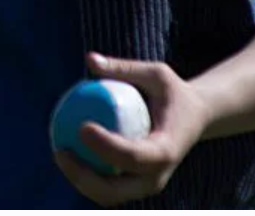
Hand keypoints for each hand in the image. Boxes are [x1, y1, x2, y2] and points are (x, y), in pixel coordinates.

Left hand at [53, 53, 211, 206]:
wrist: (194, 119)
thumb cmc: (173, 91)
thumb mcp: (156, 73)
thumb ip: (124, 68)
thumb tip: (90, 60)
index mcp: (166, 150)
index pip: (133, 157)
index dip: (106, 147)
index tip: (83, 126)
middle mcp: (157, 176)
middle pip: (116, 191)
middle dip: (83, 177)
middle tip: (60, 149)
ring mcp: (146, 185)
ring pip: (108, 195)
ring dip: (78, 179)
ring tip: (59, 150)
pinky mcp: (136, 185)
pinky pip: (107, 185)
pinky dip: (85, 172)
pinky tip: (67, 148)